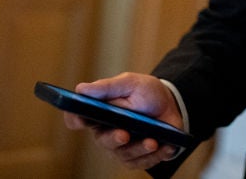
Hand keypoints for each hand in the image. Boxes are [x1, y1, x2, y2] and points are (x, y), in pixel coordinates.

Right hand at [63, 72, 185, 170]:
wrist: (170, 105)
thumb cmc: (146, 93)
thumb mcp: (131, 83)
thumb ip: (108, 87)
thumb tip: (81, 89)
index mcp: (98, 112)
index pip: (77, 118)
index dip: (75, 119)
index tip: (80, 118)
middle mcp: (105, 132)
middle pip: (102, 140)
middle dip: (113, 138)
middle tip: (124, 134)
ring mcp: (120, 147)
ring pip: (124, 154)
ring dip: (139, 148)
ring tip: (153, 141)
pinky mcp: (136, 158)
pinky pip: (141, 163)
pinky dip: (154, 155)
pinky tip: (166, 147)